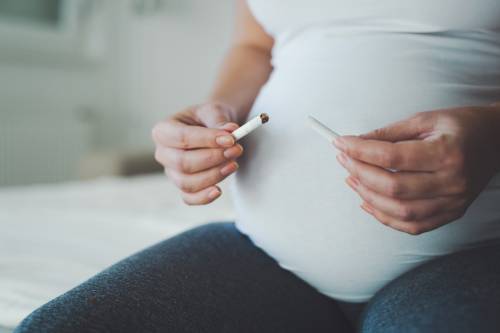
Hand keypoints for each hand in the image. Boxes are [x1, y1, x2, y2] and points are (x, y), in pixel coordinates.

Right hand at [152, 102, 242, 204]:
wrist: (213, 130)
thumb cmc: (208, 118)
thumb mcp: (213, 111)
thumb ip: (219, 120)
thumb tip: (230, 131)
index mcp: (163, 130)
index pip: (182, 137)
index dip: (207, 139)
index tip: (231, 139)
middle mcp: (163, 153)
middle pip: (183, 163)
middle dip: (212, 158)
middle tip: (236, 150)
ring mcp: (171, 172)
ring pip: (187, 182)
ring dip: (214, 175)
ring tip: (234, 163)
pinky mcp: (183, 186)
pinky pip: (189, 198)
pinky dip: (203, 197)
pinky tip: (218, 190)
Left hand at [334, 106, 499, 234]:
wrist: (498, 141)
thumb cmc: (461, 126)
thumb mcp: (426, 119)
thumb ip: (389, 133)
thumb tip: (356, 143)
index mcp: (447, 152)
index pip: (392, 157)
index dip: (361, 151)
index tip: (341, 143)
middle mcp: (452, 182)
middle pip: (392, 187)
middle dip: (360, 173)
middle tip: (344, 159)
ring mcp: (453, 202)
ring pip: (399, 211)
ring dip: (367, 197)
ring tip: (351, 178)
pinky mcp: (451, 213)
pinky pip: (412, 226)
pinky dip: (385, 217)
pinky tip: (367, 202)